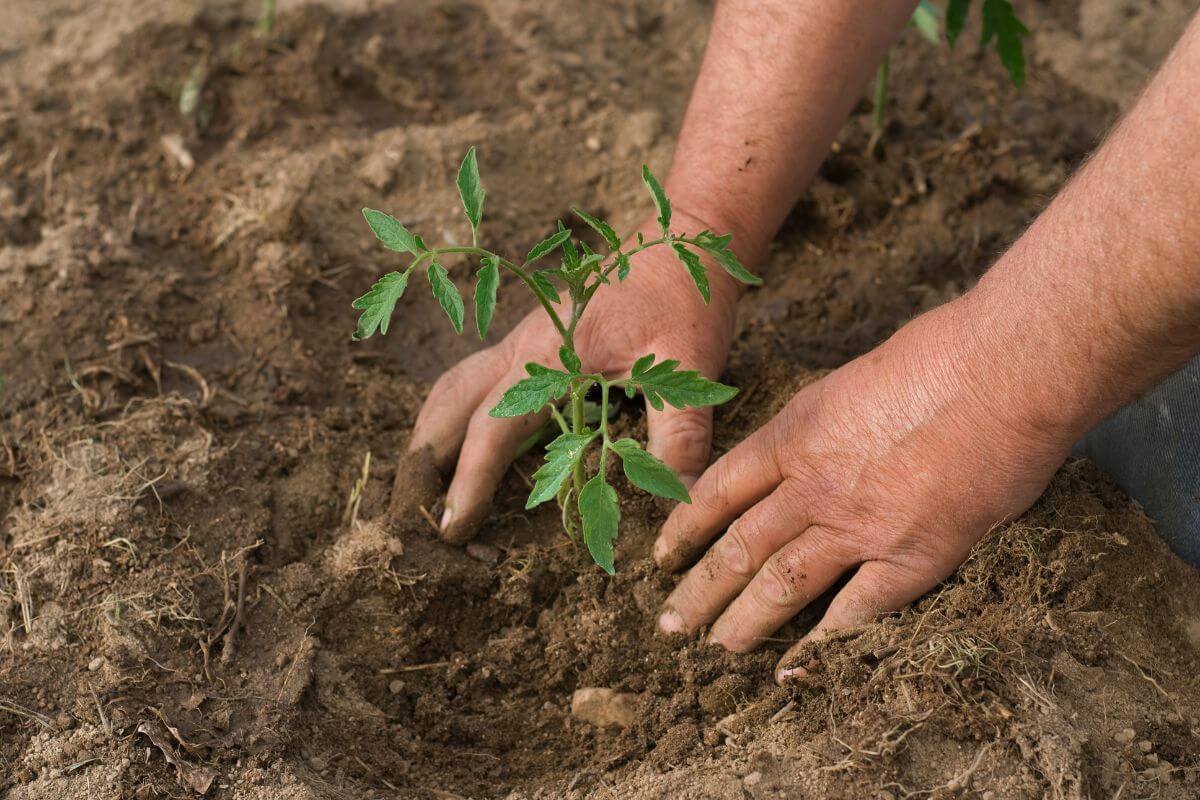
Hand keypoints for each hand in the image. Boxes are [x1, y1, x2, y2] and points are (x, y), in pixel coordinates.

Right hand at [411, 212, 742, 542]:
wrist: (684, 237)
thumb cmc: (686, 298)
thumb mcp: (688, 367)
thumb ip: (681, 436)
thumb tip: (684, 503)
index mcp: (551, 356)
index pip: (493, 428)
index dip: (470, 481)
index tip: (453, 528)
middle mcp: (524, 346)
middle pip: (452, 401)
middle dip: (425, 456)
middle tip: (409, 511)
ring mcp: (525, 338)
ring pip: (457, 384)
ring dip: (432, 430)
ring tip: (419, 480)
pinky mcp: (537, 338)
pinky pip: (479, 376)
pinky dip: (457, 411)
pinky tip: (463, 437)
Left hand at [652, 297, 1075, 680]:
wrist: (1004, 371)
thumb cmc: (941, 356)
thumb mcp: (854, 380)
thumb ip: (826, 424)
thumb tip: (814, 444)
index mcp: (794, 434)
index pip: (719, 490)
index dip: (686, 526)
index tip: (664, 554)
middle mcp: (811, 485)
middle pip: (738, 546)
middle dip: (698, 590)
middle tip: (670, 625)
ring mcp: (857, 525)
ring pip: (780, 585)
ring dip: (743, 622)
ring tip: (718, 648)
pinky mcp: (910, 557)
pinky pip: (854, 613)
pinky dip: (821, 645)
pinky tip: (795, 669)